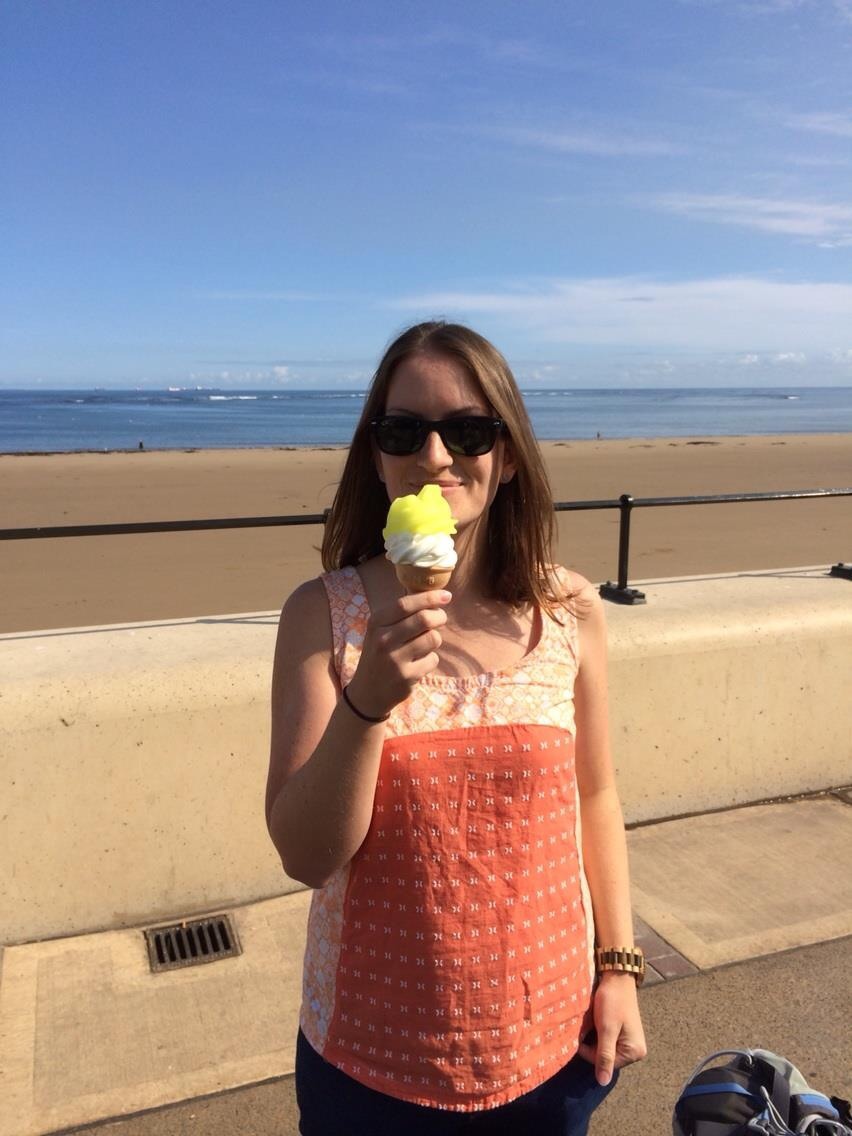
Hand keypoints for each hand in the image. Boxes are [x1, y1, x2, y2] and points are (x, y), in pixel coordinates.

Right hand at [345, 590, 451, 717]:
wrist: (366, 693)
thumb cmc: (379, 654)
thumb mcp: (380, 631)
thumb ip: (402, 615)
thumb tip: (435, 596)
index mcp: (376, 623)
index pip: (405, 604)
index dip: (429, 597)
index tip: (446, 595)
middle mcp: (383, 640)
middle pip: (424, 619)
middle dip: (439, 616)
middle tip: (441, 618)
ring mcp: (395, 659)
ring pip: (432, 638)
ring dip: (435, 638)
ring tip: (425, 644)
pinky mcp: (407, 676)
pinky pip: (433, 659)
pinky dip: (430, 659)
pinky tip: (418, 664)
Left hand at [576, 972, 646, 1085]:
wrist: (617, 978)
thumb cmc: (612, 1002)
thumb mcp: (607, 1029)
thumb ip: (604, 1056)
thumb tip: (603, 1082)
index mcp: (634, 1052)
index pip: (604, 1064)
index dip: (589, 1050)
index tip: (584, 1032)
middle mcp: (635, 1050)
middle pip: (605, 1057)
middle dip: (593, 1042)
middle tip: (591, 1023)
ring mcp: (630, 1041)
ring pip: (603, 1048)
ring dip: (595, 1036)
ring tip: (593, 1020)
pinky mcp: (623, 1033)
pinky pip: (607, 1039)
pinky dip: (598, 1031)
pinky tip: (597, 1019)